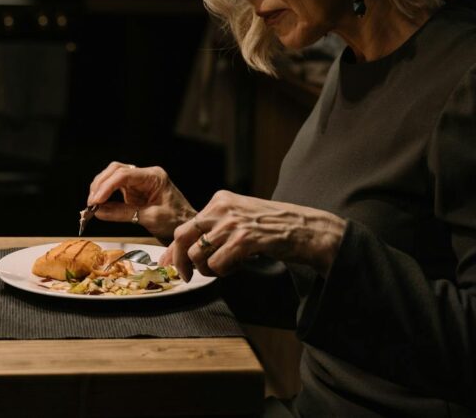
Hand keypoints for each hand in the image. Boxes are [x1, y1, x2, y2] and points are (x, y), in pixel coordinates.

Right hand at [87, 162, 195, 242]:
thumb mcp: (150, 218)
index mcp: (153, 177)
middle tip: (91, 203)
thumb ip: (123, 213)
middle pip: (116, 170)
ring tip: (93, 205)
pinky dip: (106, 196)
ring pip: (113, 177)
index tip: (95, 201)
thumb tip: (99, 212)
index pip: (124, 175)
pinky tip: (99, 205)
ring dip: (100, 189)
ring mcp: (139, 182)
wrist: (187, 228)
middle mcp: (145, 175)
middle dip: (100, 185)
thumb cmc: (176, 221)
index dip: (106, 187)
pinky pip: (116, 188)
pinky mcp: (135, 191)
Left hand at [161, 190, 346, 279]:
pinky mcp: (245, 239)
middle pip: (182, 238)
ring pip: (198, 255)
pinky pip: (217, 264)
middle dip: (180, 262)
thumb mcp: (239, 217)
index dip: (173, 250)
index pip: (184, 226)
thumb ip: (214, 229)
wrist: (306, 229)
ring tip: (225, 267)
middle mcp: (222, 208)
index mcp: (219, 200)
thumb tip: (185, 251)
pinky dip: (224, 272)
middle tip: (186, 276)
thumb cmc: (273, 227)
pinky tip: (238, 266)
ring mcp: (233, 223)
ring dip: (207, 269)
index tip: (169, 265)